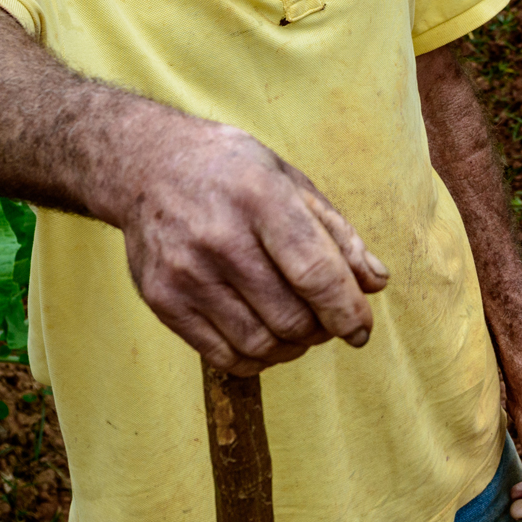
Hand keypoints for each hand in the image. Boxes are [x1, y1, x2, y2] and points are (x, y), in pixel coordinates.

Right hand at [111, 121, 388, 374]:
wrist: (147, 163)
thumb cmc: (229, 170)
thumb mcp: (288, 180)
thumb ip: (335, 233)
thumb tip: (375, 284)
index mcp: (260, 197)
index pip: (315, 273)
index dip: (347, 310)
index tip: (360, 328)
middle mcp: (219, 236)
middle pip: (291, 316)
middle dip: (321, 329)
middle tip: (324, 318)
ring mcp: (185, 271)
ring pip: (260, 343)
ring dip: (291, 347)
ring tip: (295, 327)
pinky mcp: (162, 299)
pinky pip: (223, 356)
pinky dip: (255, 358)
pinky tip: (262, 336)